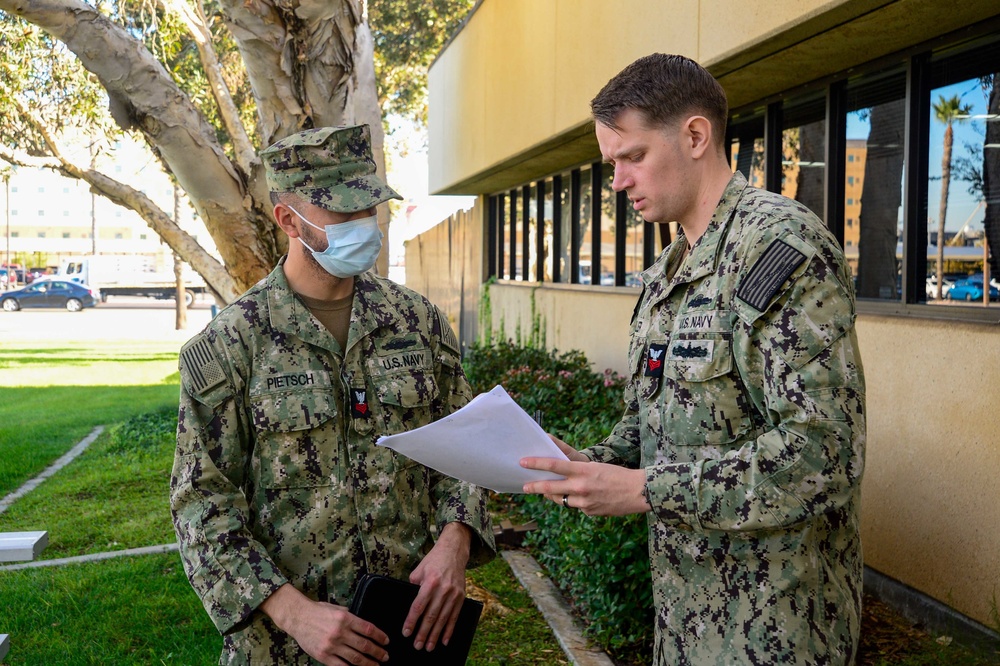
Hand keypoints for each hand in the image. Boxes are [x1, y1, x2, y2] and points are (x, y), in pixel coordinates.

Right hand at [260, 584, 388, 664]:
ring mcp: (332, 646)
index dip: (380, 637)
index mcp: (346, 619)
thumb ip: (351, 617)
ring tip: (376, 665)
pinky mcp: (323, 656)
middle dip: (378, 652)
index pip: (369, 629)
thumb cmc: (318, 611)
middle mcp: (340, 632)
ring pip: (355, 658)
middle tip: (385, 656)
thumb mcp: (338, 609)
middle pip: (365, 646)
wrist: (298, 617)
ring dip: (369, 663)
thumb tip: (365, 628)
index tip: (386, 641)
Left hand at [404, 522, 471, 651]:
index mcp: (430, 581)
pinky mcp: (461, 597)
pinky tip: (444, 640)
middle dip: (423, 633)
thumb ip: (413, 586)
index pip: (419, 606)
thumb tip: (409, 604)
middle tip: (417, 645)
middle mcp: (443, 589)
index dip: (412, 621)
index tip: (406, 632)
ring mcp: (454, 594)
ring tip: (429, 647)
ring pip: (443, 619)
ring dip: (435, 635)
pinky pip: (454, 616)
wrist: (454, 551)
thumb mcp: (419, 570)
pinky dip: (449, 630)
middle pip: (431, 616)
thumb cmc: (434, 561)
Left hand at [521, 435, 649, 515]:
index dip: (536, 463)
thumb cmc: (618, 475)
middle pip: (551, 488)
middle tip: (524, 487)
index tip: (523, 462)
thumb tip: (561, 475)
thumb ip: (577, 471)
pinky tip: (587, 498)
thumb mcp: (595, 467)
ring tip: (550, 491)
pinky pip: (577, 507)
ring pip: (561, 500)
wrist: (638, 492)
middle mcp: (581, 487)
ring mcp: (584, 502)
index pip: (554, 466)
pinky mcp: (590, 512)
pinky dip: (577, 502)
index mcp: (583, 471)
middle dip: (535, 487)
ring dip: (555, 495)